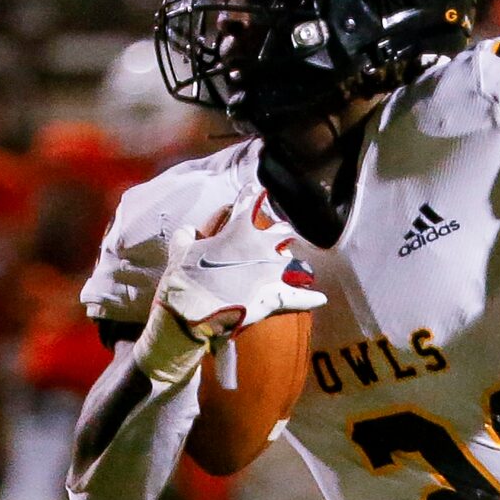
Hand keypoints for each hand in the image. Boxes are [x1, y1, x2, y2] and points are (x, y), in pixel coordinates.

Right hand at [136, 203, 322, 387]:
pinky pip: (299, 298)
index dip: (252, 194)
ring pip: (296, 263)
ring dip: (296, 265)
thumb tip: (188, 230)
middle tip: (280, 235)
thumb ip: (186, 235)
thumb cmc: (185, 277)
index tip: (258, 189)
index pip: (247, 204)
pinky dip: (309, 299)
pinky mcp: (276, 296)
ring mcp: (272, 272)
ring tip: (298, 269)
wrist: (193, 310)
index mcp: (238, 232)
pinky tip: (320, 298)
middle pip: (283, 232)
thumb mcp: (179, 250)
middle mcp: (261, 248)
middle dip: (282, 232)